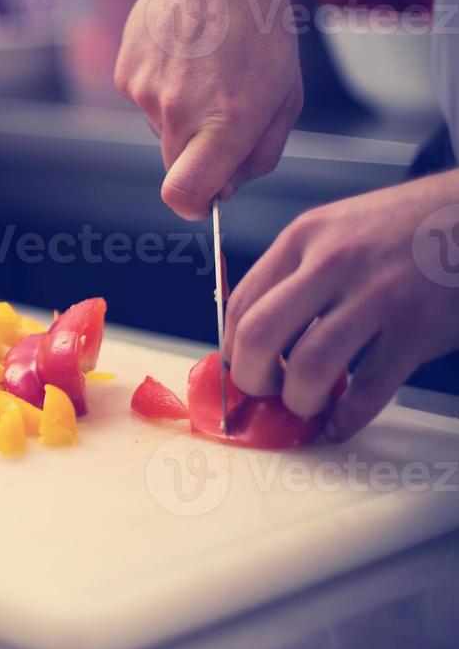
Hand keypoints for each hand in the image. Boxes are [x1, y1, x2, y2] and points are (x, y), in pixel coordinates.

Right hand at [118, 0, 302, 219]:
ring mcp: (145, 91)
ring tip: (205, 66)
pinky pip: (143, 102)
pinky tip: (182, 53)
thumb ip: (259, 153)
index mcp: (227, 119)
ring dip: (181, 114)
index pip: (185, 194)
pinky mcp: (125, 73)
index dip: (194, 205)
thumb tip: (224, 190)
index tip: (205, 199)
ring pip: (160, 131)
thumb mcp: (285, 95)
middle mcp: (179, 110)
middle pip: (175, 166)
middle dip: (197, 155)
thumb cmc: (260, 29)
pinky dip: (162, 88)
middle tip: (222, 110)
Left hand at [224, 170, 458, 441]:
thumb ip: (296, 271)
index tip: (237, 369)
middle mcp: (333, 263)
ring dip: (299, 400)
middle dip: (251, 379)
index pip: (240, 302)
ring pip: (310, 367)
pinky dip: (347, 417)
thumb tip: (256, 332)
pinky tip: (341, 423)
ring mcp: (377, 295)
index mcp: (303, 238)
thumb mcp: (337, 228)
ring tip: (306, 405)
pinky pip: (368, 388)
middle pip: (259, 334)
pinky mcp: (417, 328)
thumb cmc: (406, 226)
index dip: (231, 348)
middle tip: (263, 393)